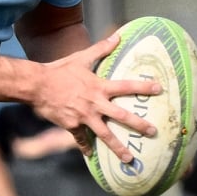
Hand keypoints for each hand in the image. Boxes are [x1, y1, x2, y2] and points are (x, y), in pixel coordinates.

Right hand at [27, 33, 159, 162]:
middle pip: (122, 117)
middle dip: (139, 125)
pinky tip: (91, 156)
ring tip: (129, 159)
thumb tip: (118, 35)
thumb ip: (101, 48)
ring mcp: (84, 117)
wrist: (37, 85)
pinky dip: (86, 148)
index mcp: (99, 87)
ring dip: (118, 148)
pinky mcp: (72, 126)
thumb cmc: (60, 70)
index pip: (126, 86)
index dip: (143, 86)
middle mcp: (95, 104)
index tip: (159, 89)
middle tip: (153, 132)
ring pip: (105, 135)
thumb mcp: (81, 57)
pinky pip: (81, 139)